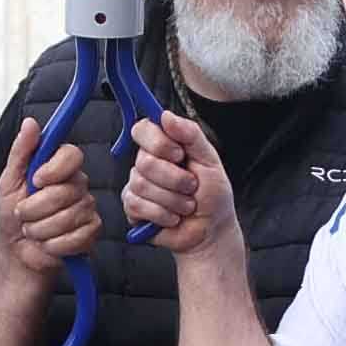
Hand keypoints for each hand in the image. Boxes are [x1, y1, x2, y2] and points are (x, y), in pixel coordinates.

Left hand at [0, 139, 99, 285]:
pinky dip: (53, 245)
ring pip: (68, 217)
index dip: (54, 169)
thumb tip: (30, 123)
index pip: (72, 155)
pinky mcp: (91, 232)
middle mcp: (77, 185)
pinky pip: (76, 237)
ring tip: (33, 230)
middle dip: (35, 209)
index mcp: (58, 168)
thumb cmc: (11, 215)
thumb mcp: (9, 181)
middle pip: (65, 192)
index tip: (36, 181)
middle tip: (23, 214)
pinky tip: (47, 243)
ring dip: (40, 229)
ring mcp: (86, 208)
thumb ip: (21, 151)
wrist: (15, 251)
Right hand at [119, 112, 242, 261]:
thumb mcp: (209, 160)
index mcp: (164, 146)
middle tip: (191, 186)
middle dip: (175, 179)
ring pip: (142, 185)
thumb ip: (190, 134)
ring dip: (173, 200)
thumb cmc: (212, 195)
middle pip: (144, 161)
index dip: (158, 142)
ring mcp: (137, 185)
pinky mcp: (132, 208)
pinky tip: (173, 217)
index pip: (143, 129)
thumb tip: (165, 115)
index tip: (179, 154)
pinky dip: (163, 214)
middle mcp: (147, 163)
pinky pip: (137, 205)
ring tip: (186, 205)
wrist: (211, 230)